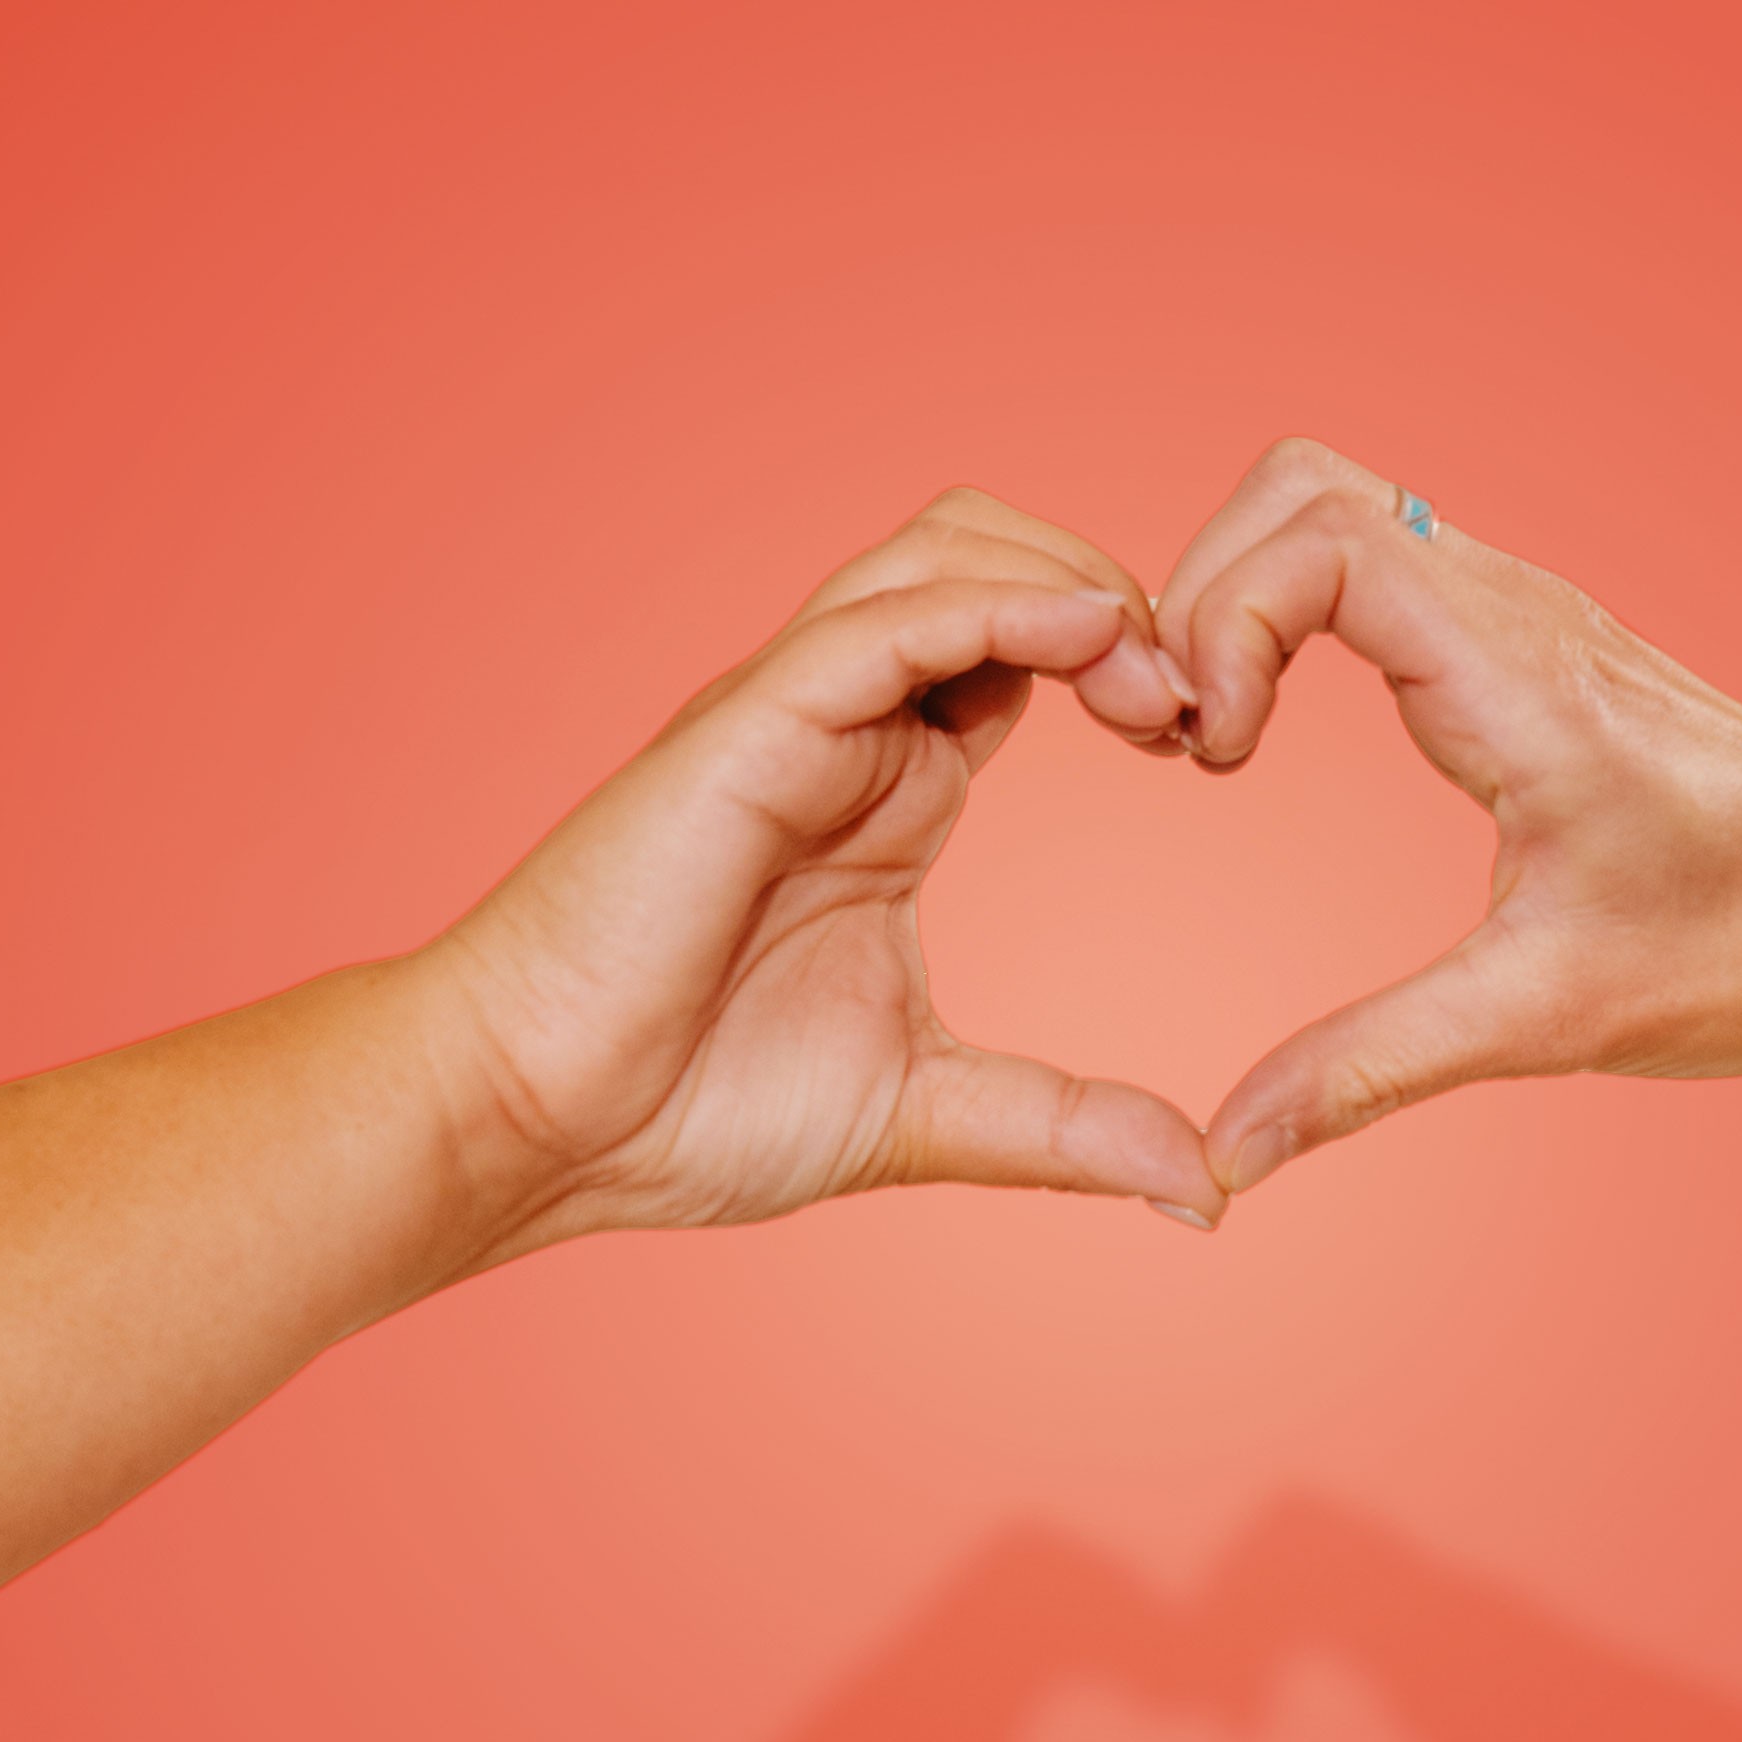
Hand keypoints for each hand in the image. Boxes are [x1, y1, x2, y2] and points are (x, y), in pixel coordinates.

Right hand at [424, 489, 1219, 1255]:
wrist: (537, 1124)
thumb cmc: (687, 1109)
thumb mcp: (930, 1115)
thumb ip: (1066, 1129)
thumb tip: (1205, 1189)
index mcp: (891, 788)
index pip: (1027, 650)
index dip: (1129, 666)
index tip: (1203, 744)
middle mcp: (846, 726)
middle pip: (997, 560)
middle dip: (1118, 601)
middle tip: (1196, 707)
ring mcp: (792, 712)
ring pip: (946, 552)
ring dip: (1072, 582)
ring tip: (1156, 676)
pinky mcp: (750, 722)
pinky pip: (887, 618)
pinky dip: (997, 603)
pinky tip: (1090, 635)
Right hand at [1157, 437, 1741, 1191]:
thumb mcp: (1545, 1021)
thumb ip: (1367, 1073)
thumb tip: (1223, 1157)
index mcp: (1528, 681)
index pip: (1328, 538)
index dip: (1227, 621)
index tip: (1216, 757)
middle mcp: (1522, 616)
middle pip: (1303, 488)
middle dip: (1202, 592)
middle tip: (1187, 738)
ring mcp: (1523, 616)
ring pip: (1333, 507)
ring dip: (1239, 598)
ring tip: (1217, 739)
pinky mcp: (1519, 642)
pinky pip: (1370, 560)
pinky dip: (1286, 613)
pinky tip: (1272, 735)